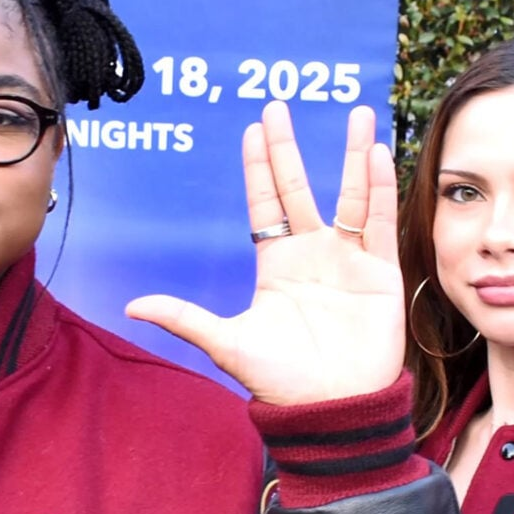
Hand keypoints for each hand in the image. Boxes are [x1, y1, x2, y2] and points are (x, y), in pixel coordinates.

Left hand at [126, 101, 404, 404]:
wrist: (332, 408)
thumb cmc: (281, 380)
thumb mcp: (228, 344)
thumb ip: (184, 318)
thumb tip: (132, 306)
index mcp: (276, 265)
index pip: (265, 203)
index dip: (260, 167)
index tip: (254, 128)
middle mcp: (312, 254)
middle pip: (299, 188)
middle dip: (289, 148)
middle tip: (279, 105)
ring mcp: (348, 260)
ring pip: (350, 196)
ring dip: (353, 155)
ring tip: (358, 113)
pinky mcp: (381, 273)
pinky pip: (380, 222)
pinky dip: (380, 189)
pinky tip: (377, 155)